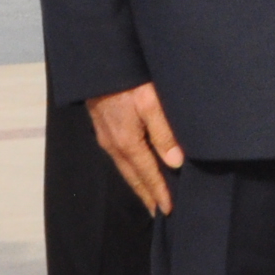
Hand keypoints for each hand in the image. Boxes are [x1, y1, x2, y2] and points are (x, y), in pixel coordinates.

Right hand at [89, 82, 183, 215]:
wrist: (99, 62)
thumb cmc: (128, 80)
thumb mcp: (151, 103)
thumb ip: (164, 133)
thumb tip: (175, 163)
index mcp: (127, 143)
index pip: (147, 175)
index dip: (159, 193)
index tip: (168, 210)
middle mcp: (114, 144)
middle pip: (133, 177)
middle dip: (146, 195)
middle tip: (157, 212)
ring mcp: (106, 136)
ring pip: (124, 167)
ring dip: (138, 183)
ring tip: (149, 195)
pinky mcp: (103, 126)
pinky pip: (118, 156)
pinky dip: (130, 168)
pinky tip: (135, 167)